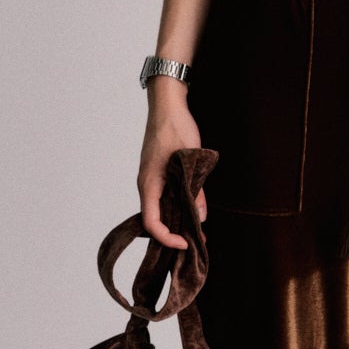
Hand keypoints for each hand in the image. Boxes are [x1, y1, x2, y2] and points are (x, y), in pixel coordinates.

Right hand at [139, 86, 205, 251]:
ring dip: (179, 220)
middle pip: (156, 220)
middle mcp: (148, 185)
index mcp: (149, 183)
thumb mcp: (191, 161)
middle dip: (175, 234)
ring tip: (199, 230)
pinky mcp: (160, 174)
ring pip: (162, 209)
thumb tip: (201, 217)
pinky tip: (195, 210)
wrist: (167, 105)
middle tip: (198, 242)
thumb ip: (196, 190)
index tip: (185, 243)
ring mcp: (153, 179)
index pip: (152, 222)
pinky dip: (179, 206)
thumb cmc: (175, 127)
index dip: (167, 238)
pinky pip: (166, 197)